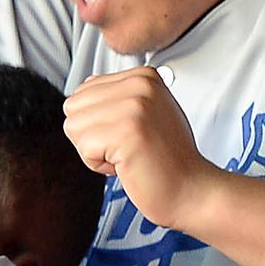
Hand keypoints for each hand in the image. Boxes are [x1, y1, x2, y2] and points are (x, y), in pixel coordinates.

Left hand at [62, 68, 218, 229]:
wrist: (191, 189)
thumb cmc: (167, 158)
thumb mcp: (145, 113)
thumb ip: (115, 98)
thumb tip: (82, 91)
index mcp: (143, 76)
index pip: (83, 90)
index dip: (98, 121)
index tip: (129, 133)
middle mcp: (139, 85)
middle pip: (73, 106)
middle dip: (91, 134)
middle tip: (126, 146)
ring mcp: (134, 107)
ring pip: (74, 127)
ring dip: (95, 150)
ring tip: (127, 154)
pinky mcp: (127, 132)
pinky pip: (84, 148)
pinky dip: (99, 165)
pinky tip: (127, 164)